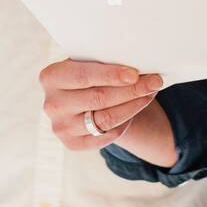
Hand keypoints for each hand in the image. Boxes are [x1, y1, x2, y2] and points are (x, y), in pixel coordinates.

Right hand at [38, 58, 163, 149]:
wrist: (83, 100)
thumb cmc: (90, 74)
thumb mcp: (89, 62)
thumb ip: (104, 62)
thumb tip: (139, 63)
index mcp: (51, 77)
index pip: (83, 76)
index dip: (111, 75)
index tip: (135, 74)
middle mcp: (51, 104)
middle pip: (98, 98)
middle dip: (131, 90)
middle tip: (154, 82)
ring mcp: (61, 127)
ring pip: (106, 119)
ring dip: (134, 105)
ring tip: (150, 93)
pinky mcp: (72, 144)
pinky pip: (107, 135)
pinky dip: (125, 121)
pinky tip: (136, 107)